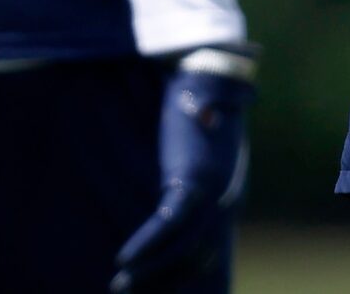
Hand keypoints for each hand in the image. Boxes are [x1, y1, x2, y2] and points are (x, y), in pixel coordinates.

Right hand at [110, 53, 254, 291]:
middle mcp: (226, 200)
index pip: (205, 254)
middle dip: (162, 281)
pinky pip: (170, 224)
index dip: (178, 277)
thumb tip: (168, 212)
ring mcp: (213, 191)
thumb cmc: (198, 115)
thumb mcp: (197, 158)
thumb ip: (189, 186)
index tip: (151, 290)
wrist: (207, 76)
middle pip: (196, 257)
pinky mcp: (194, 177)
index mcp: (227, 199)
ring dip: (150, 270)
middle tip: (127, 292)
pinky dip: (148, 244)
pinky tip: (124, 258)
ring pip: (184, 248)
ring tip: (121, 283)